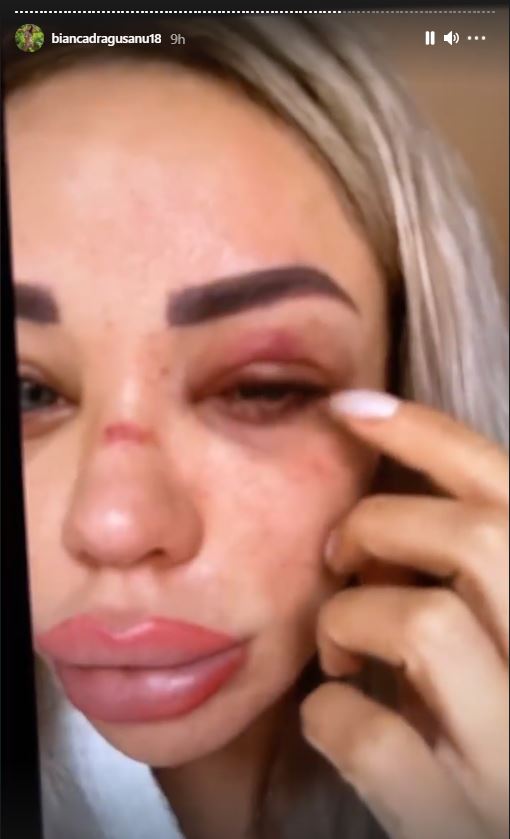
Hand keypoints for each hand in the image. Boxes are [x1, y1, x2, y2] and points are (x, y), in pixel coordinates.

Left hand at [300, 391, 508, 838]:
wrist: (497, 829)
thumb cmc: (491, 725)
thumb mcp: (501, 637)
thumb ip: (480, 589)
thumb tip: (396, 529)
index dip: (428, 432)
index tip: (351, 405)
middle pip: (476, 538)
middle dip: (382, 525)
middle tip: (340, 553)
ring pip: (424, 624)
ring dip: (349, 621)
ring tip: (338, 651)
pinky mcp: (458, 821)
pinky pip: (374, 736)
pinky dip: (330, 715)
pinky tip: (333, 719)